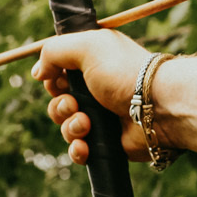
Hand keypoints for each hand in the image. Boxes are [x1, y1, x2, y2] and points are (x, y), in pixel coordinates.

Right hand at [31, 29, 151, 164]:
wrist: (159, 108)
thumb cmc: (126, 73)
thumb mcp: (87, 46)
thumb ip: (54, 51)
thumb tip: (38, 71)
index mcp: (93, 64)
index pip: (58, 73)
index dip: (52, 79)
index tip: (57, 80)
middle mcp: (96, 90)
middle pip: (58, 102)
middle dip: (60, 106)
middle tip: (75, 105)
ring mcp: (102, 117)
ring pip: (66, 127)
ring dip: (70, 126)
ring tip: (86, 124)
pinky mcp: (107, 142)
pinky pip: (79, 150)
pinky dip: (78, 150)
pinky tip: (85, 146)